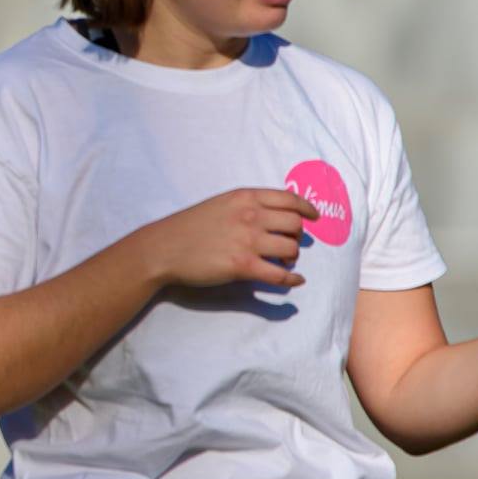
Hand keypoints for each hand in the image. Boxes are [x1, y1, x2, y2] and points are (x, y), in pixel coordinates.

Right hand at [133, 188, 315, 290]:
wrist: (163, 248)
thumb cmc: (188, 226)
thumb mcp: (220, 204)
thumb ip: (247, 206)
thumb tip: (274, 217)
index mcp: (244, 197)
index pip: (289, 198)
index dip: (307, 209)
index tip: (314, 217)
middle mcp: (250, 215)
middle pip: (295, 224)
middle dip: (297, 236)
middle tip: (288, 243)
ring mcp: (247, 241)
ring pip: (291, 249)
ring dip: (292, 257)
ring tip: (282, 261)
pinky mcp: (242, 266)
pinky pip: (280, 275)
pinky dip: (292, 280)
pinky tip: (294, 281)